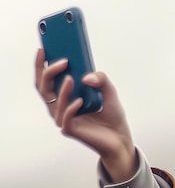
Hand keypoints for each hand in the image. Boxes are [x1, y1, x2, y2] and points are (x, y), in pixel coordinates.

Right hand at [34, 48, 137, 181]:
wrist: (120, 137)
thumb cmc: (112, 115)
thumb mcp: (109, 91)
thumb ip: (101, 78)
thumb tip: (86, 77)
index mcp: (64, 95)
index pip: (45, 78)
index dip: (41, 64)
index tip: (43, 49)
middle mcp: (60, 106)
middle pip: (43, 87)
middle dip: (49, 71)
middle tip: (63, 61)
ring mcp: (63, 118)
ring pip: (54, 101)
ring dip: (62, 89)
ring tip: (71, 79)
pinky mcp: (70, 130)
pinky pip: (65, 117)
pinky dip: (71, 108)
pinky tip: (80, 101)